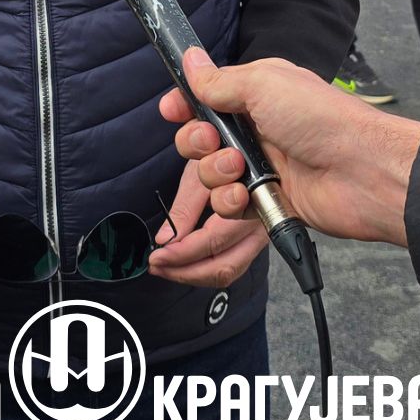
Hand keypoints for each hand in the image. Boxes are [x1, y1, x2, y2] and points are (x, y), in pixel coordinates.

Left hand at [147, 158, 267, 287]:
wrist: (251, 145)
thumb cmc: (226, 150)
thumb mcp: (201, 172)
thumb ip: (186, 207)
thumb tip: (166, 239)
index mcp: (251, 202)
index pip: (215, 240)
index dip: (184, 252)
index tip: (158, 255)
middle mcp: (262, 224)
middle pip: (225, 266)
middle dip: (186, 271)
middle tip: (157, 266)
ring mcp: (262, 235)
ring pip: (230, 270)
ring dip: (193, 274)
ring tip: (165, 268)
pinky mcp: (254, 240)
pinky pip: (232, 264)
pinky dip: (206, 268)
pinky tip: (183, 264)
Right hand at [159, 49, 419, 246]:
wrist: (362, 173)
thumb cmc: (321, 120)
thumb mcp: (264, 85)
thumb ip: (219, 79)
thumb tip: (190, 58)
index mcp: (255, 95)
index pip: (205, 98)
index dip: (184, 105)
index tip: (172, 110)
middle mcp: (255, 129)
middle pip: (199, 139)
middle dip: (197, 142)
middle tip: (214, 142)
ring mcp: (260, 166)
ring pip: (209, 174)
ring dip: (215, 173)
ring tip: (240, 170)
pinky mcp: (264, 201)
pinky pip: (227, 205)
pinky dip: (231, 202)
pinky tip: (246, 196)